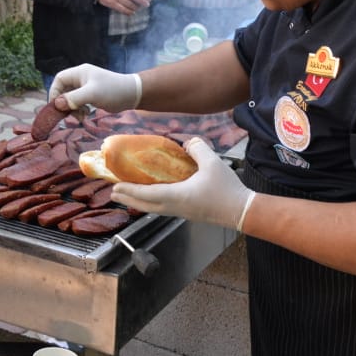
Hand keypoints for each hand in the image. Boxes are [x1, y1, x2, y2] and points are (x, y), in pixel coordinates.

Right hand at [49, 63, 140, 112]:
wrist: (132, 95)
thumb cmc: (112, 91)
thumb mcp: (91, 94)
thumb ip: (73, 99)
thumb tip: (57, 104)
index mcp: (79, 73)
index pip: (59, 79)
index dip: (54, 92)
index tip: (56, 106)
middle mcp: (81, 79)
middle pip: (63, 90)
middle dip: (64, 103)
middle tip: (67, 115)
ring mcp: (86, 87)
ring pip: (70, 98)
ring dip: (72, 109)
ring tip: (80, 116)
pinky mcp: (91, 95)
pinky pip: (78, 103)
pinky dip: (79, 110)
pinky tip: (85, 115)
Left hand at [112, 138, 252, 228]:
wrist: (242, 211)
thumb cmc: (227, 189)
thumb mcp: (212, 162)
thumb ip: (197, 148)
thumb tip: (187, 142)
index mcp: (177, 196)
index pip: (147, 195)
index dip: (129, 190)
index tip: (115, 187)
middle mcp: (175, 207)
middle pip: (145, 205)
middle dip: (128, 198)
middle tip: (113, 192)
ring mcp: (181, 212)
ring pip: (153, 209)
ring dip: (137, 202)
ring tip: (126, 194)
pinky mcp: (187, 213)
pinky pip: (162, 208)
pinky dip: (150, 202)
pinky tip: (150, 196)